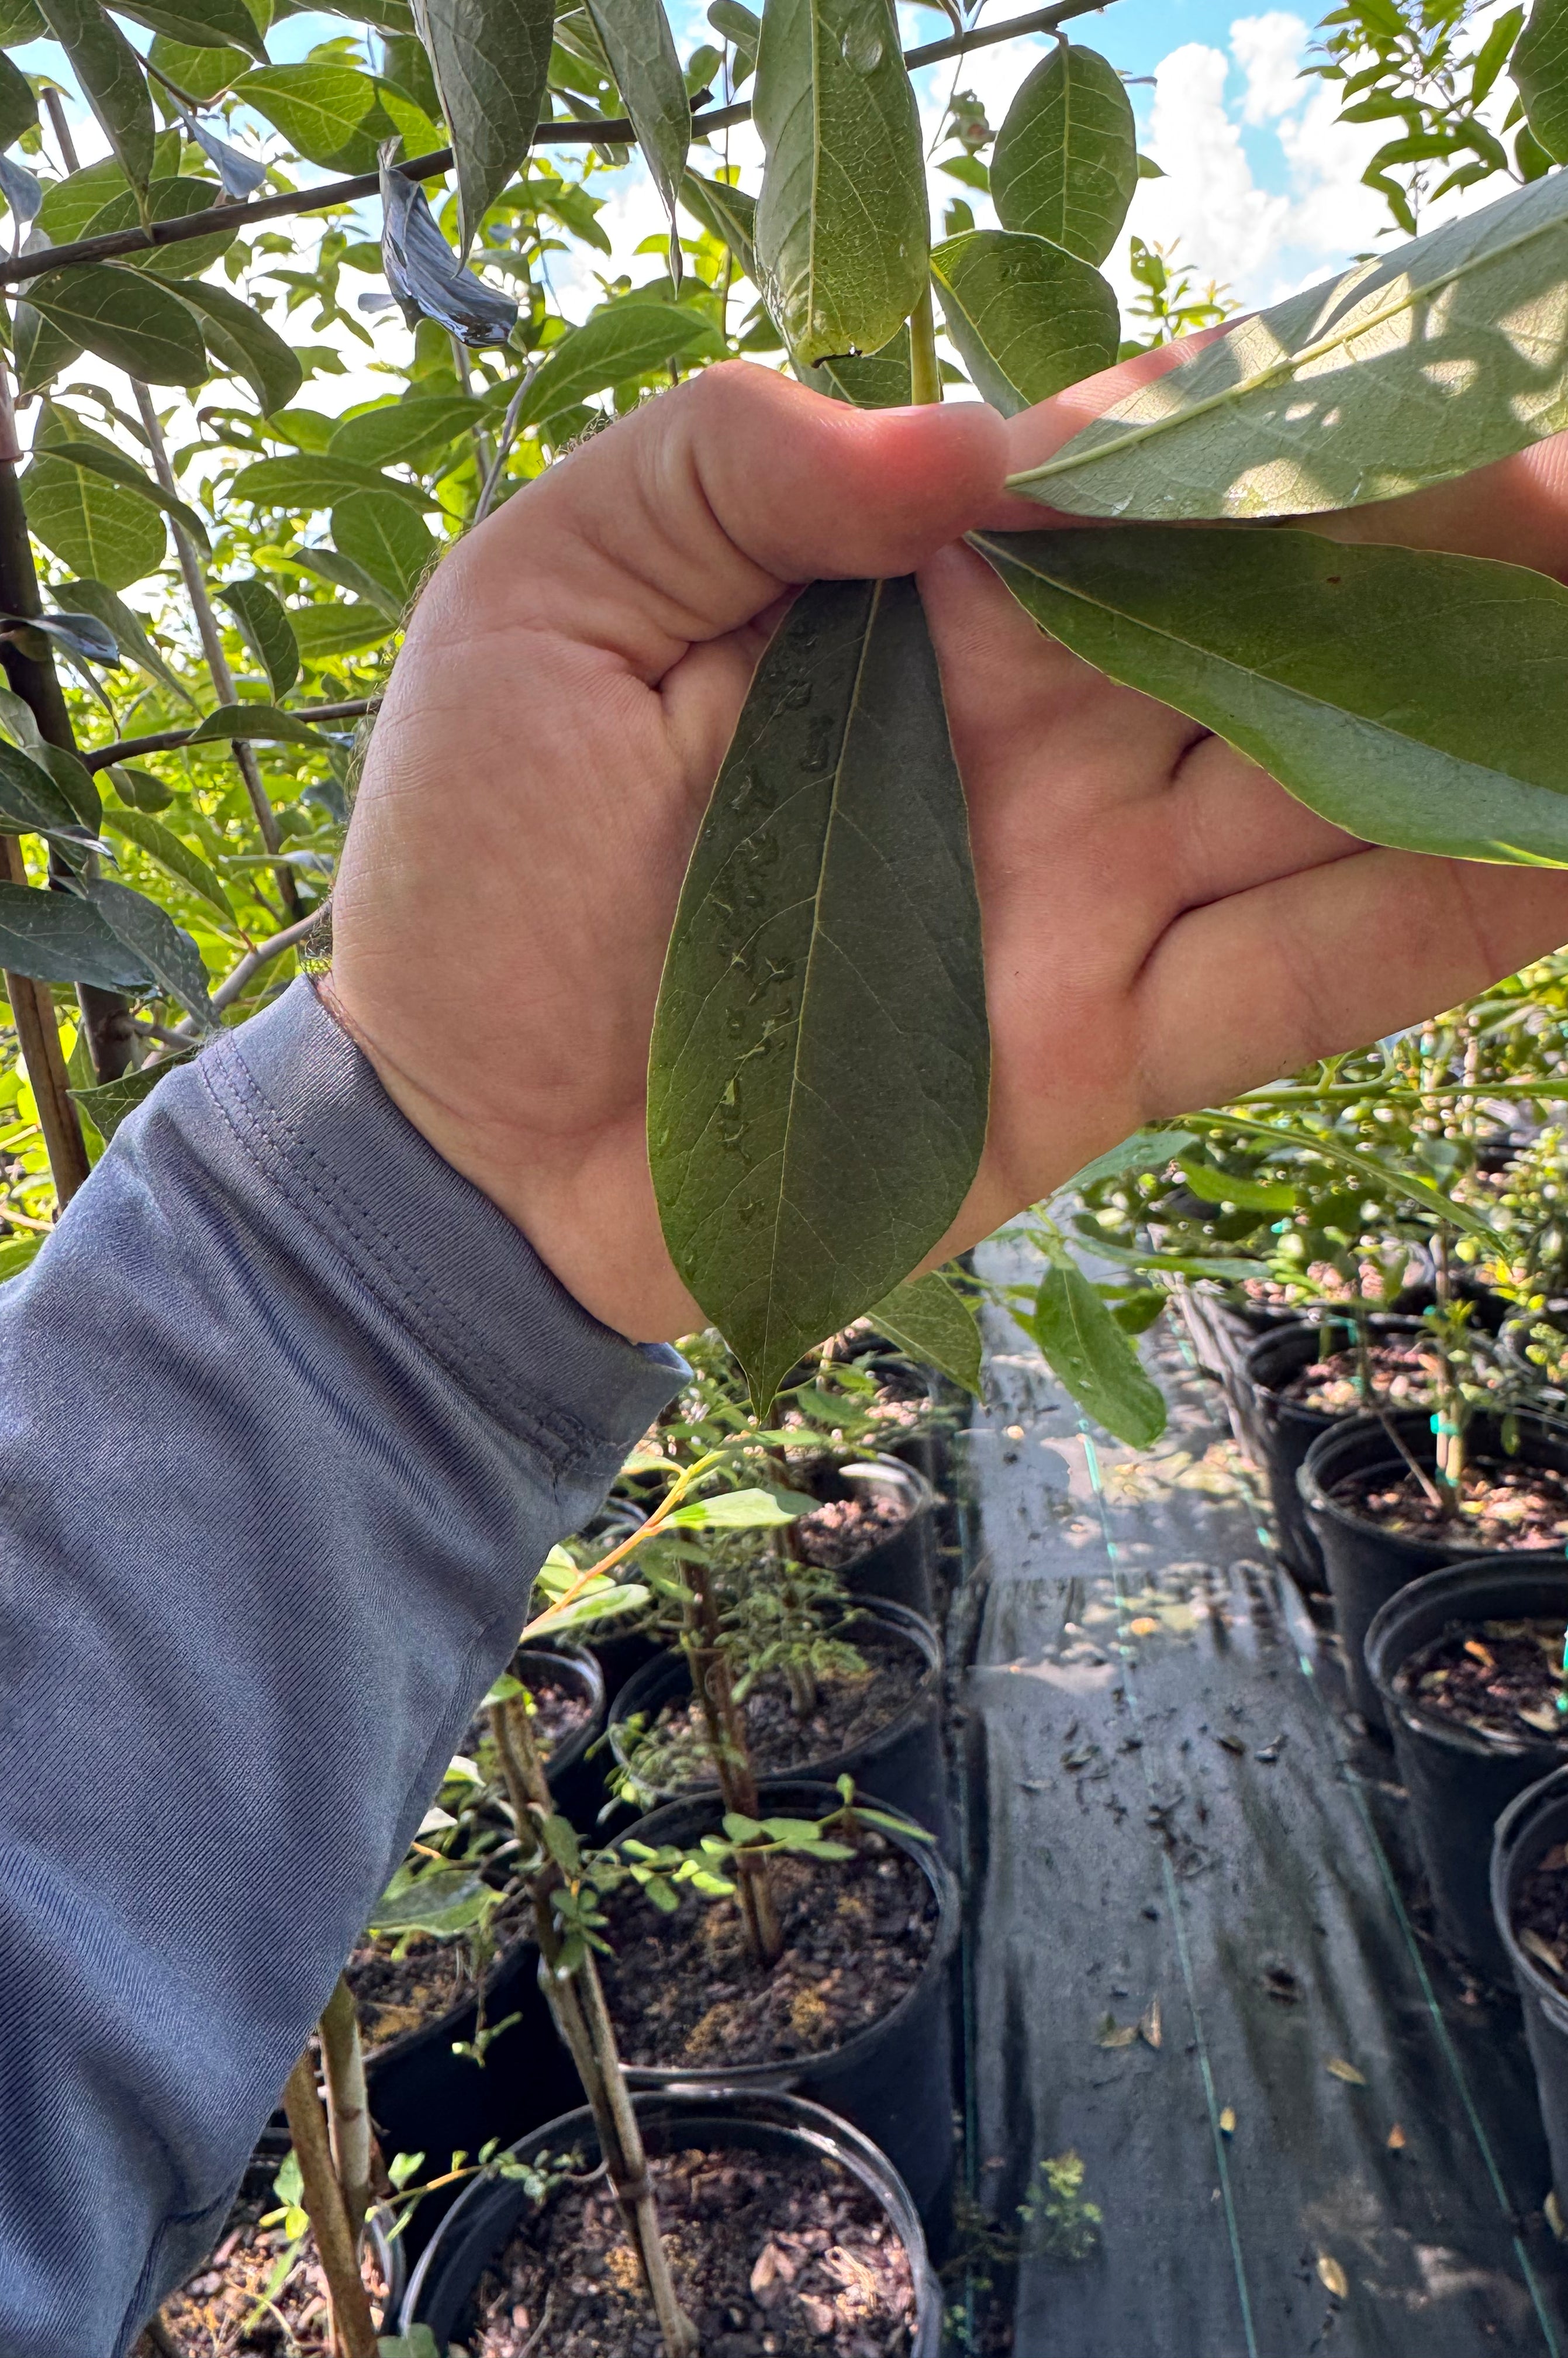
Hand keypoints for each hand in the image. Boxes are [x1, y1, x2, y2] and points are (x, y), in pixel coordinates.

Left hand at [326, 355, 1567, 1343]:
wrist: (469, 1147)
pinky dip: (1447, 917)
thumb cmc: (474, 861)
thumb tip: (967, 442)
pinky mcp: (1112, 1047)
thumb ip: (732, 469)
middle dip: (1464, 553)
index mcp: (925, 594)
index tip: (1457, 391)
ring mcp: (1094, 889)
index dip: (1310, 428)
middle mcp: (1044, 725)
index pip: (1155, 473)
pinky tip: (1565, 852)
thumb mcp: (542, 601)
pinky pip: (1307, 972)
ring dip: (1491, 723)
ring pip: (1344, 784)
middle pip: (1294, 615)